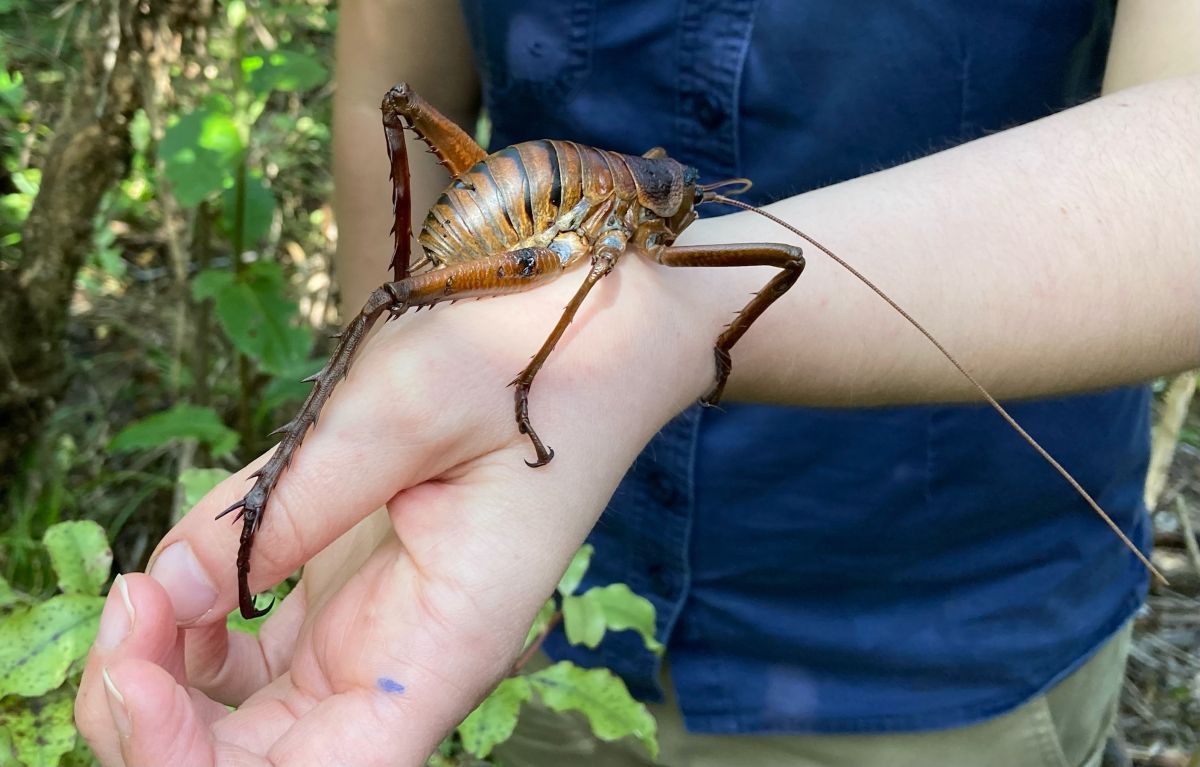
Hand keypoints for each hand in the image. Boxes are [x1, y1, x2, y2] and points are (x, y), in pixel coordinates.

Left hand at [74, 253, 718, 765]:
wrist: (578, 329)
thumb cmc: (522, 359)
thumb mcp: (401, 408)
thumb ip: (289, 503)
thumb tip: (175, 586)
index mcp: (443, 643)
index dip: (205, 766)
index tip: (142, 670)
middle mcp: (403, 660)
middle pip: (264, 763)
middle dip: (160, 723)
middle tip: (127, 608)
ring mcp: (370, 630)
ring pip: (245, 721)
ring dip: (167, 678)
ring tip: (143, 586)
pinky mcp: (345, 590)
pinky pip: (251, 650)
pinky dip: (194, 628)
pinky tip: (184, 567)